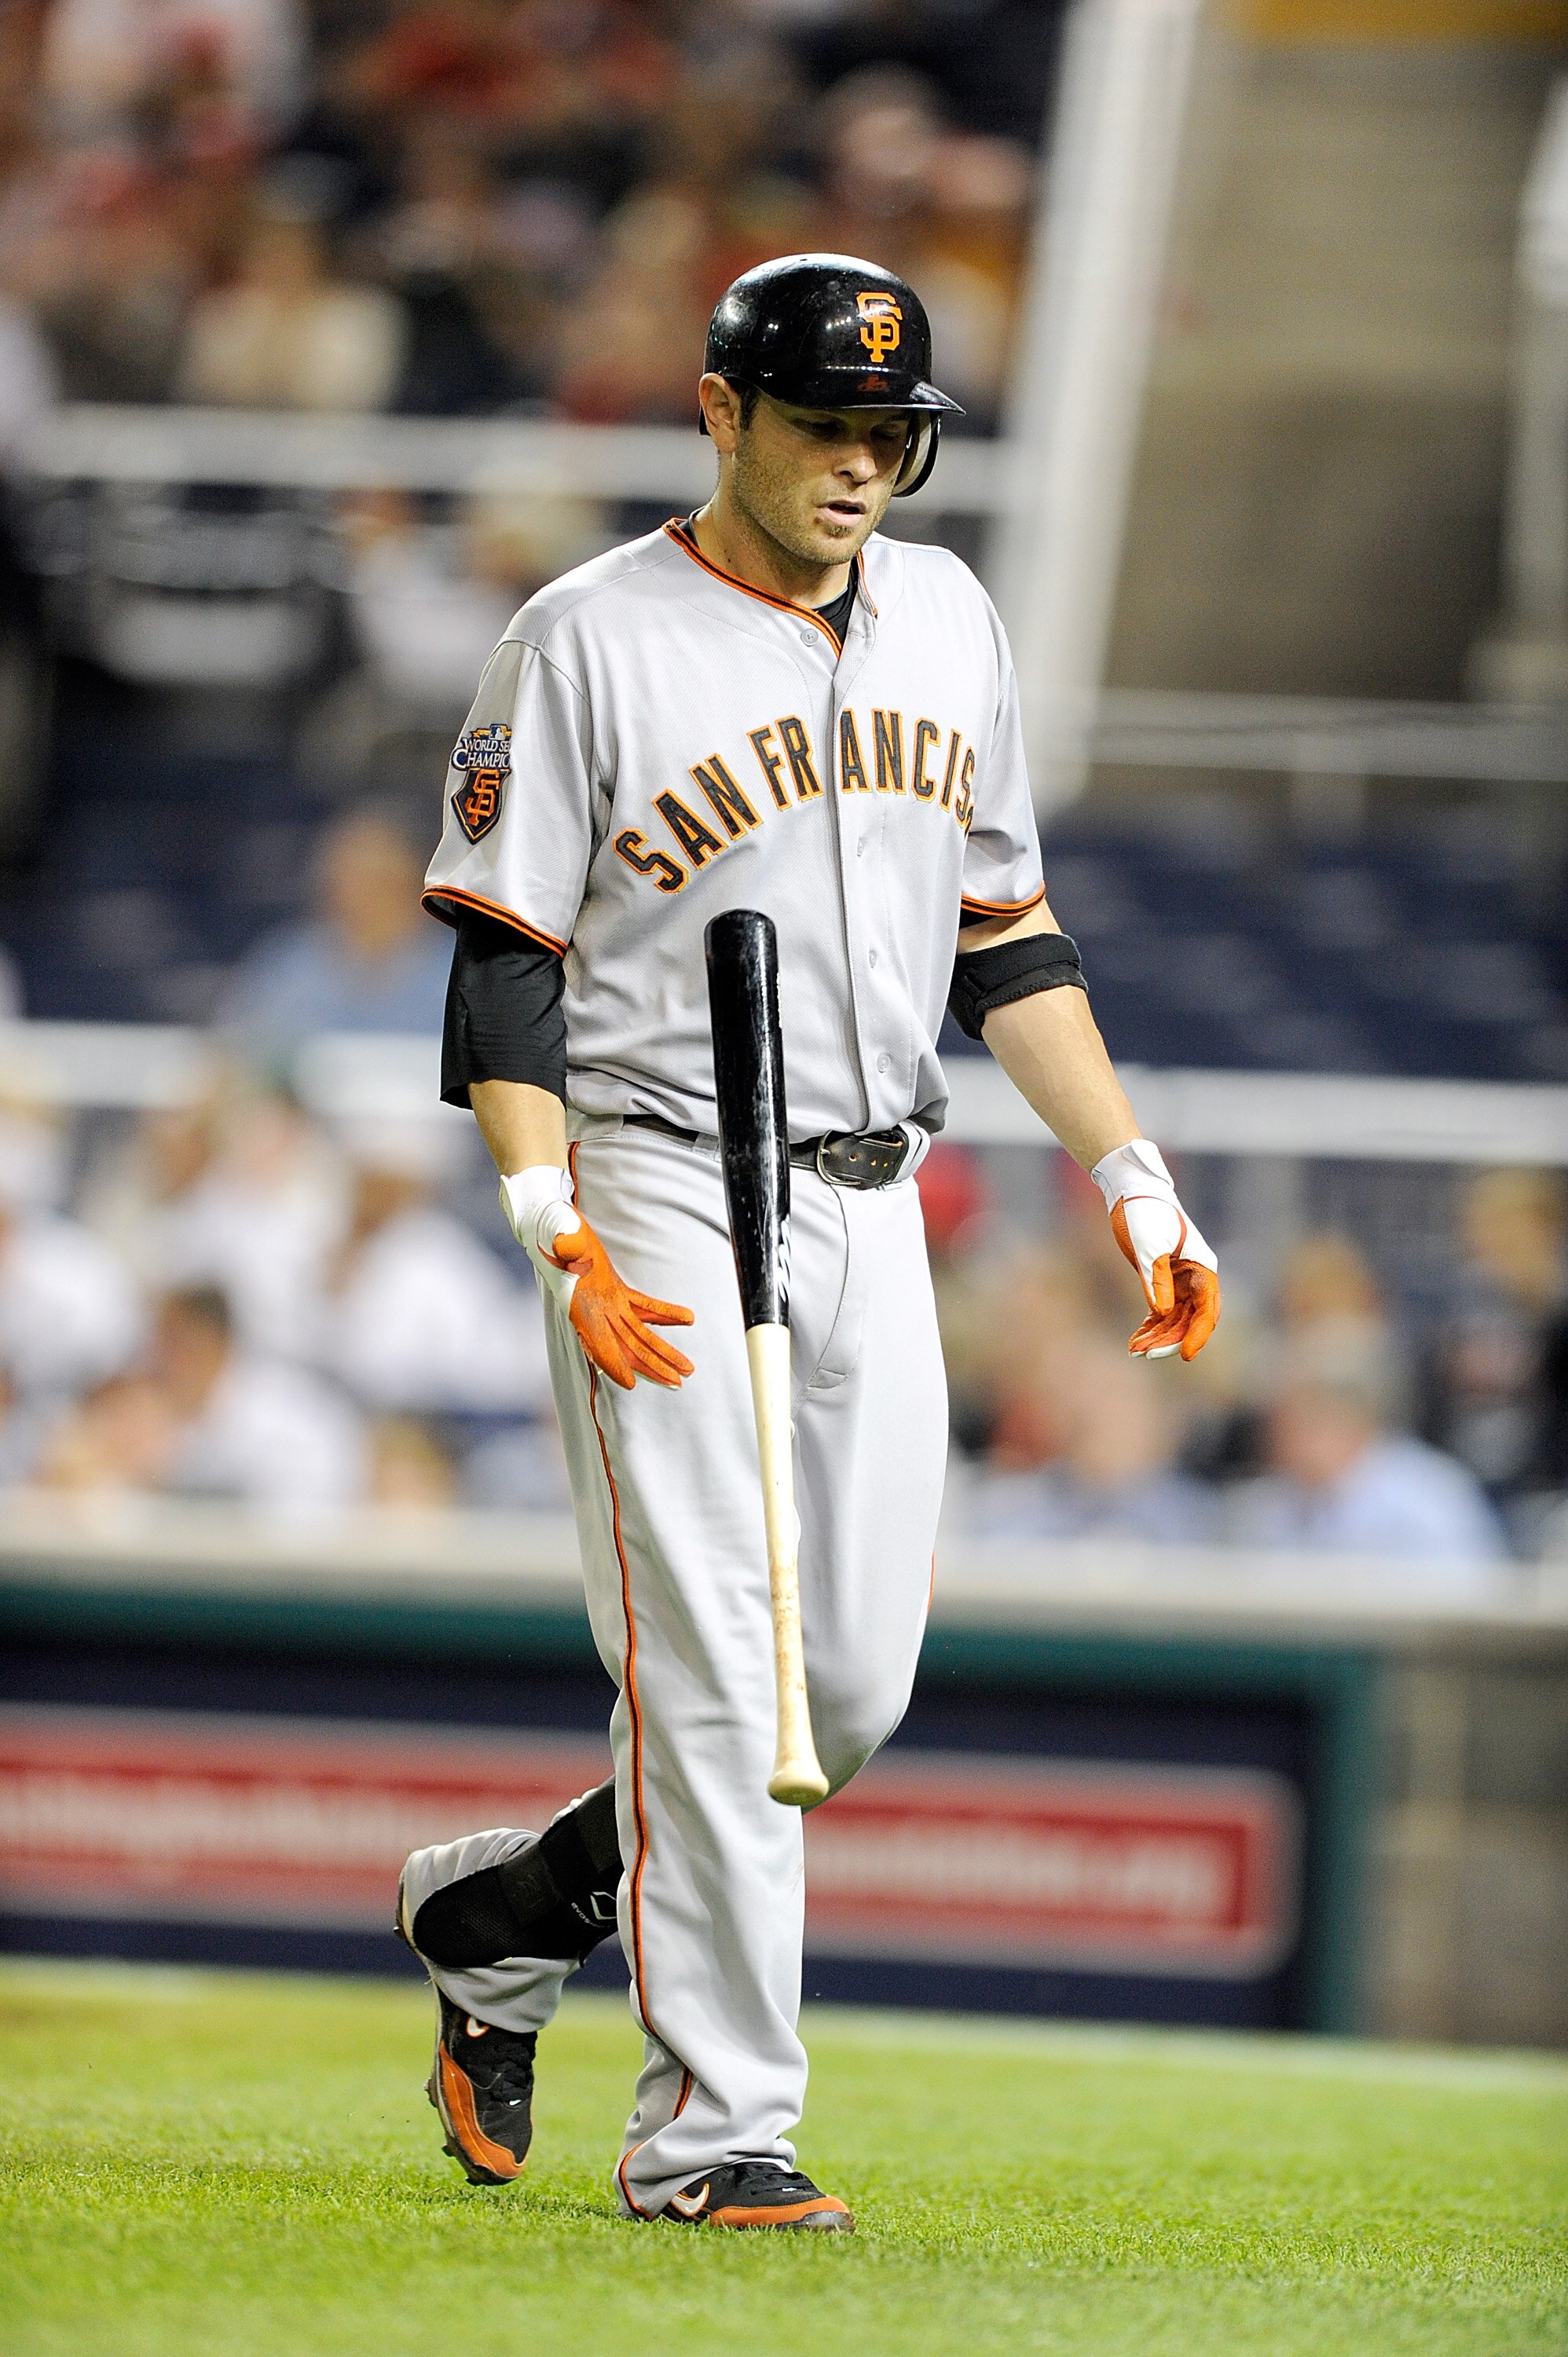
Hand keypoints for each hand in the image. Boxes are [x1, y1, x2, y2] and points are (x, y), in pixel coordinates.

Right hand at [500, 1167, 694, 1389]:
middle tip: (679, 1382)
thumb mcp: (555, 1230)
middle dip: (652, 1366)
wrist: (547, 1218)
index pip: (596, 1339)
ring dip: (661, 1352)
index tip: (631, 1384)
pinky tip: (686, 1319)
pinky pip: (642, 1307)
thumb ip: (563, 1242)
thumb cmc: (549, 1224)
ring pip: (637, 1333)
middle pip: (626, 1345)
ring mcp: (605, 1301)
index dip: (613, 1363)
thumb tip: (565, 1245)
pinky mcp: (614, 1288)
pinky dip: (663, 1315)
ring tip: (687, 1370)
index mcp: (579, 1301)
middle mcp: (592, 1308)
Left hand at [1091, 1139, 1219, 1362]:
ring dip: (1157, 1337)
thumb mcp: (1148, 1247)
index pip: (1207, 1310)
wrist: (1130, 1191)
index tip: (1186, 1357)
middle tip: (1146, 1356)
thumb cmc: (1144, 1213)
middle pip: (1190, 1319)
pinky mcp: (1162, 1281)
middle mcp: (1195, 1278)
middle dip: (1171, 1340)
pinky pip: (1161, 1312)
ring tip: (1134, 1351)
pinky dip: (1150, 1327)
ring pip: (1175, 1319)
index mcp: (1202, 1268)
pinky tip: (1135, 1341)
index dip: (1198, 1335)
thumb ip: (1156, 1280)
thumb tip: (1163, 1313)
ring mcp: (1179, 1281)